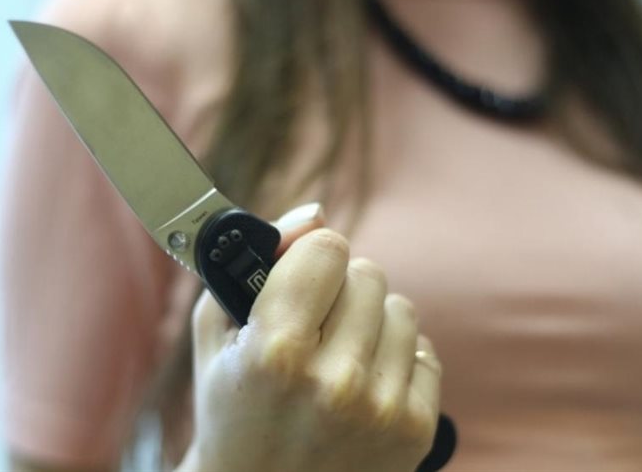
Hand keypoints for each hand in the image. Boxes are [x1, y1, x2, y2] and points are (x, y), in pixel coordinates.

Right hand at [178, 204, 442, 471]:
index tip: (301, 273)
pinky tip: (364, 386)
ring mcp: (380, 409)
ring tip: (338, 357)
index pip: (328, 247)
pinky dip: (395, 359)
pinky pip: (424, 350)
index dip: (311, 254)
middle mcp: (333, 381)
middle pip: (368, 273)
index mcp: (276, 351)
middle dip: (340, 289)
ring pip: (401, 309)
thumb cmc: (232, 408)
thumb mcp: (218, 333)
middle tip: (314, 325)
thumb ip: (256, 261)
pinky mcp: (414, 429)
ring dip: (371, 322)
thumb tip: (315, 213)